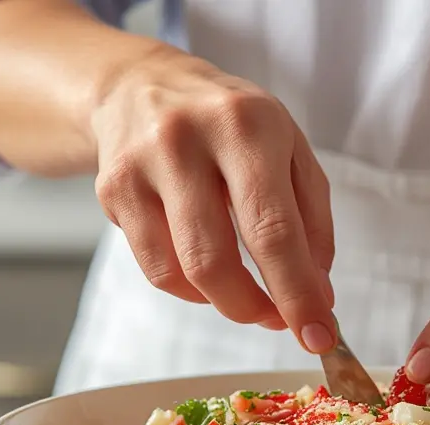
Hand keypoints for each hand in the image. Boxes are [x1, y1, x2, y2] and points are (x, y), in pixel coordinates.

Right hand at [90, 49, 335, 351]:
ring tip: (248, 296)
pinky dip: (190, 288)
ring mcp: (140, 165)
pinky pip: (155, 268)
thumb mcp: (290, 150)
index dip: (296, 293)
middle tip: (279, 320)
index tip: (317, 336)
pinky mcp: (111, 190)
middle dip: (255, 309)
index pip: (273, 229)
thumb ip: (313, 222)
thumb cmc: (231, 124)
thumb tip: (318, 296)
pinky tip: (208, 272)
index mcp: (246, 126)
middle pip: (217, 260)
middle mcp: (186, 140)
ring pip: (181, 272)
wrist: (141, 84)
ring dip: (224, 303)